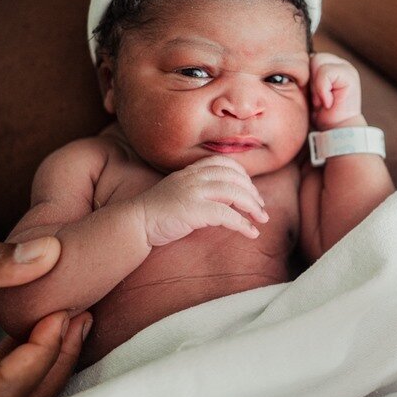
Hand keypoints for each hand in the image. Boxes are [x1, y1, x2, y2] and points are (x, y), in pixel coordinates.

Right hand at [142, 156, 268, 246]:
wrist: (135, 223)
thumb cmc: (157, 212)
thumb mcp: (180, 191)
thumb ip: (199, 188)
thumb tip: (226, 198)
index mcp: (190, 171)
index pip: (224, 163)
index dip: (243, 175)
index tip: (251, 191)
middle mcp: (193, 177)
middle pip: (234, 177)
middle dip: (252, 192)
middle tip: (261, 208)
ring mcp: (194, 192)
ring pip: (235, 193)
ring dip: (253, 207)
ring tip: (262, 219)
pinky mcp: (194, 211)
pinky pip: (228, 216)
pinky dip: (244, 224)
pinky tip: (251, 233)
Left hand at [310, 52, 362, 129]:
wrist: (336, 131)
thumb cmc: (321, 114)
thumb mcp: (310, 91)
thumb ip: (307, 76)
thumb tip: (294, 65)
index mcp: (330, 65)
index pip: (309, 59)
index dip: (306, 78)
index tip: (312, 99)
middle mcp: (339, 63)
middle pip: (313, 58)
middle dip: (310, 81)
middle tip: (316, 101)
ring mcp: (346, 68)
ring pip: (317, 61)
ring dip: (316, 86)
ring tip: (322, 102)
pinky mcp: (349, 75)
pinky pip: (325, 72)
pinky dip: (322, 90)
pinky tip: (328, 102)